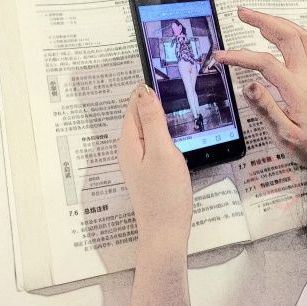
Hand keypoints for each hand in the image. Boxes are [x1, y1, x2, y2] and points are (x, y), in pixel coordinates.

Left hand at [117, 84, 192, 245]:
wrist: (166, 232)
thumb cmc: (165, 195)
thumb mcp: (161, 151)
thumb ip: (153, 121)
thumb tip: (144, 92)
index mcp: (129, 140)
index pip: (134, 102)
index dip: (148, 87)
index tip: (165, 73)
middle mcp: (130, 148)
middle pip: (139, 113)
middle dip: (152, 98)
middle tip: (173, 81)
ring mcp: (139, 159)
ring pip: (148, 127)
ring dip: (159, 114)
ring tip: (176, 101)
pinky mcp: (149, 169)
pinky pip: (154, 141)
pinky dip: (164, 131)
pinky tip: (177, 131)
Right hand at [213, 7, 306, 178]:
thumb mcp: (284, 135)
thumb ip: (266, 109)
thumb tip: (248, 86)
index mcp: (297, 92)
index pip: (266, 63)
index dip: (241, 56)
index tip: (220, 56)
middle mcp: (305, 78)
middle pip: (288, 36)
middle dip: (264, 20)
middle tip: (241, 12)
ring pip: (298, 37)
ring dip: (277, 22)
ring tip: (255, 17)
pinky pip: (301, 46)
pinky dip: (286, 33)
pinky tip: (273, 34)